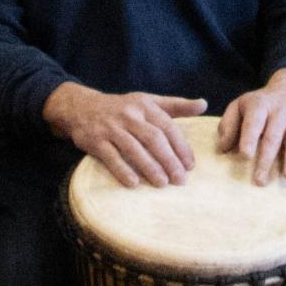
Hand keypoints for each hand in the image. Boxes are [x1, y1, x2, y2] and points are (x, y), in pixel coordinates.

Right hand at [43, 83, 207, 186]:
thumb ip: (177, 106)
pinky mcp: (95, 140)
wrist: (81, 107)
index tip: (190, 165)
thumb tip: (204, 104)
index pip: (167, 127)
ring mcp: (111, 128)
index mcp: (145, 106)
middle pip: (153, 139)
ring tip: (162, 183)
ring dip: (149, 167)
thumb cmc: (123, 108)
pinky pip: (111, 157)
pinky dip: (122, 170)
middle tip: (180, 180)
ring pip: (134, 148)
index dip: (180, 147)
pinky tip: (134, 183)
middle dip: (169, 160)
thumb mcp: (149, 102)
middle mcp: (129, 115)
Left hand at [219, 70, 285, 185]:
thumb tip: (222, 148)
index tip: (245, 155)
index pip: (254, 122)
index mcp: (260, 106)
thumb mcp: (240, 106)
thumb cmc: (260, 105)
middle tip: (260, 181)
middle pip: (273, 137)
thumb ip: (229, 125)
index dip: (249, 138)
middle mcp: (281, 112)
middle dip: (267, 159)